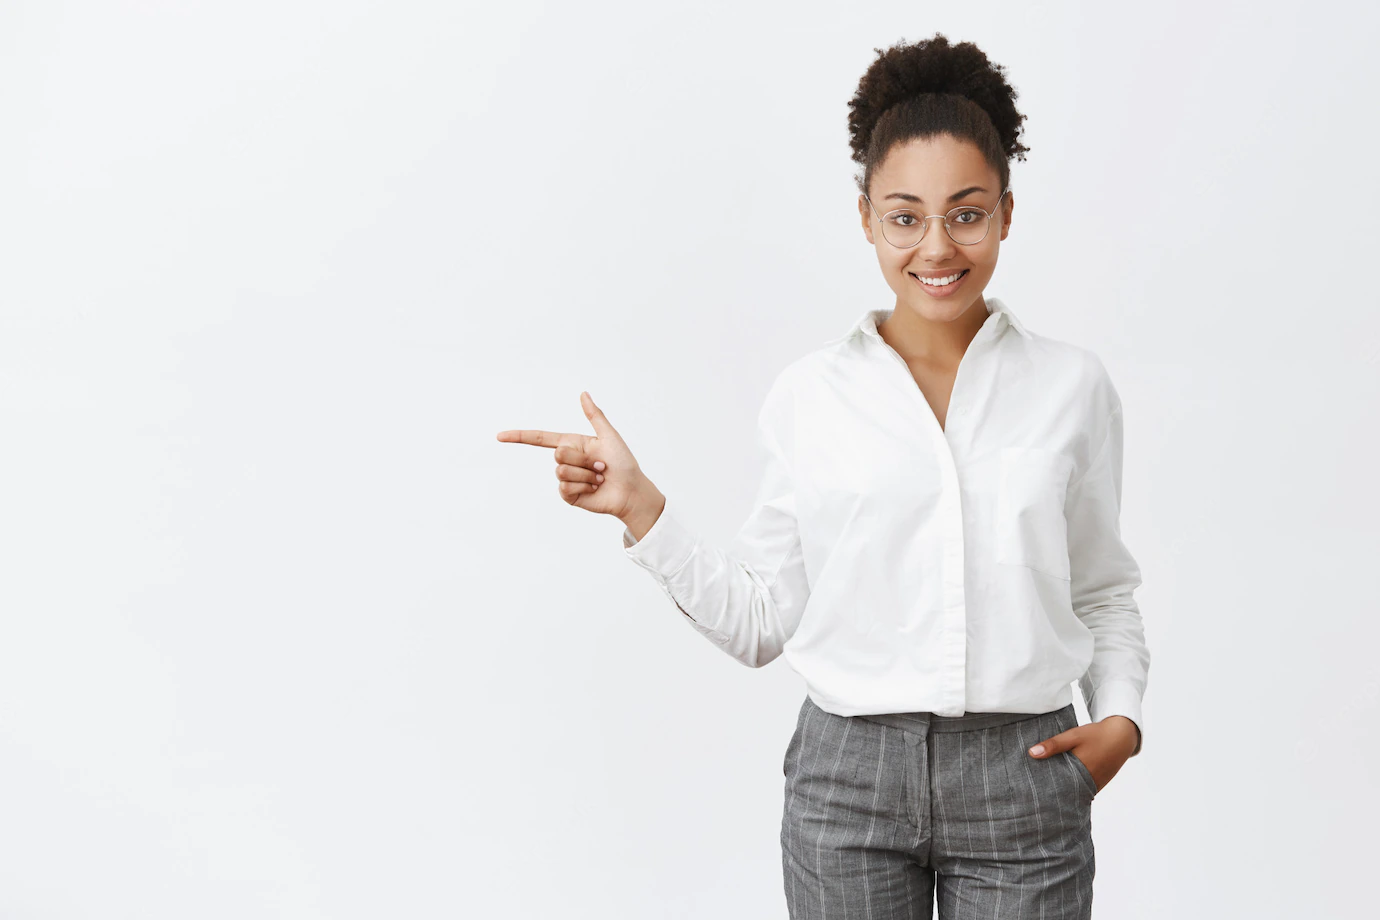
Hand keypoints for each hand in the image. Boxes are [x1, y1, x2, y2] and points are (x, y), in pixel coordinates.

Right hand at [496, 391, 654, 519]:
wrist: (630, 491)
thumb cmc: (624, 463)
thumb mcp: (609, 436)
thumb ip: (594, 415)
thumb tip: (583, 393)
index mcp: (573, 443)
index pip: (540, 439)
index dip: (519, 437)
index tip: (500, 436)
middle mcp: (567, 460)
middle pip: (559, 454)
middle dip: (582, 459)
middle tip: (601, 465)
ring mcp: (566, 479)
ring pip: (562, 471)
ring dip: (586, 474)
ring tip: (599, 477)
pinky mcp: (568, 495)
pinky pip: (566, 488)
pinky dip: (584, 487)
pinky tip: (595, 488)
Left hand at [1025, 715, 1138, 792]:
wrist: (1121, 737)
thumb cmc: (1095, 735)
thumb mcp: (1073, 736)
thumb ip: (1053, 745)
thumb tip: (1031, 753)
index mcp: (1079, 771)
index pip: (1056, 786)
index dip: (1043, 788)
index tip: (1029, 789)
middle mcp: (1088, 782)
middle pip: (1064, 791)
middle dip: (1050, 791)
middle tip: (1032, 791)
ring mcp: (1094, 785)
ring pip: (1073, 791)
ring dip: (1061, 790)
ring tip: (1043, 789)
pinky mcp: (1098, 784)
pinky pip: (1082, 789)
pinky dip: (1072, 787)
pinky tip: (1061, 784)